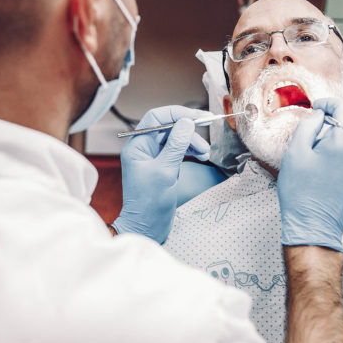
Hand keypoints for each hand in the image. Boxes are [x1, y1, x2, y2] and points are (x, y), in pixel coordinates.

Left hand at [112, 106, 210, 242]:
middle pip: (168, 128)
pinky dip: (189, 151)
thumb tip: (186, 122)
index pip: (157, 118)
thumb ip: (176, 145)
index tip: (199, 117)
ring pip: (175, 139)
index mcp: (137, 146)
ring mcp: (153, 158)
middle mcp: (143, 149)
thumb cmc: (149, 204)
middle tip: (205, 143)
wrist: (146, 228)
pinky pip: (177, 151)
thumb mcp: (165, 171)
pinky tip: (200, 156)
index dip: (178, 114)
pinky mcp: (162, 167)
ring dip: (192, 143)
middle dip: (188, 132)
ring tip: (204, 154)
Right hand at [278, 98, 342, 251]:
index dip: (330, 103)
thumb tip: (318, 117)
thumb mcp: (295, 154)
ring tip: (318, 142)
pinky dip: (342, 147)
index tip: (318, 107)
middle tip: (325, 117)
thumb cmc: (301, 193)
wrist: (313, 226)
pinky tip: (322, 159)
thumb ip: (308, 128)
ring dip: (342, 131)